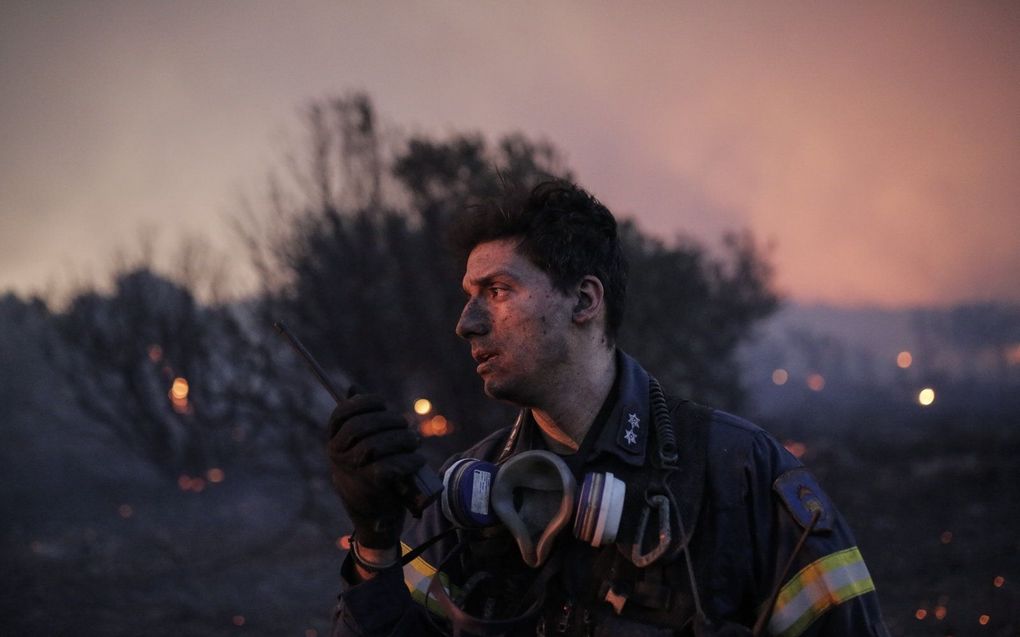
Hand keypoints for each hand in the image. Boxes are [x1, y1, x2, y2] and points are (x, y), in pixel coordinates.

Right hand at [327, 394, 424, 547]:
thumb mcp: (358, 444)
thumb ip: (358, 417)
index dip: (364, 402)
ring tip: (414, 442)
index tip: (382, 403)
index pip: (342, 412)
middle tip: (404, 426)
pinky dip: (408, 461)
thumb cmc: (368, 470)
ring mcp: (352, 472)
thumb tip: (353, 388)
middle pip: (361, 426)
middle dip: (388, 421)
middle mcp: (338, 455)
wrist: (373, 513)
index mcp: (334, 440)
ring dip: (402, 440)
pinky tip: (417, 460)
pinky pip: (390, 467)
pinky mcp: (370, 487)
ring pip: (376, 445)